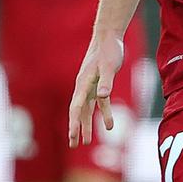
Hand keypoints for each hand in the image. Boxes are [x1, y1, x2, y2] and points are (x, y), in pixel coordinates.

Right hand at [68, 33, 124, 147]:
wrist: (108, 37)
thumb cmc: (109, 50)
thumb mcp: (109, 66)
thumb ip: (107, 81)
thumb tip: (103, 97)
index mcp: (83, 83)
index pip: (76, 107)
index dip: (74, 122)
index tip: (72, 135)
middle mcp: (83, 87)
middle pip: (77, 111)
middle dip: (75, 128)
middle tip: (73, 144)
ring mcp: (91, 86)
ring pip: (87, 110)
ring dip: (87, 125)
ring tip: (85, 142)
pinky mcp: (99, 85)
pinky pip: (100, 103)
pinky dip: (103, 114)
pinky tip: (108, 126)